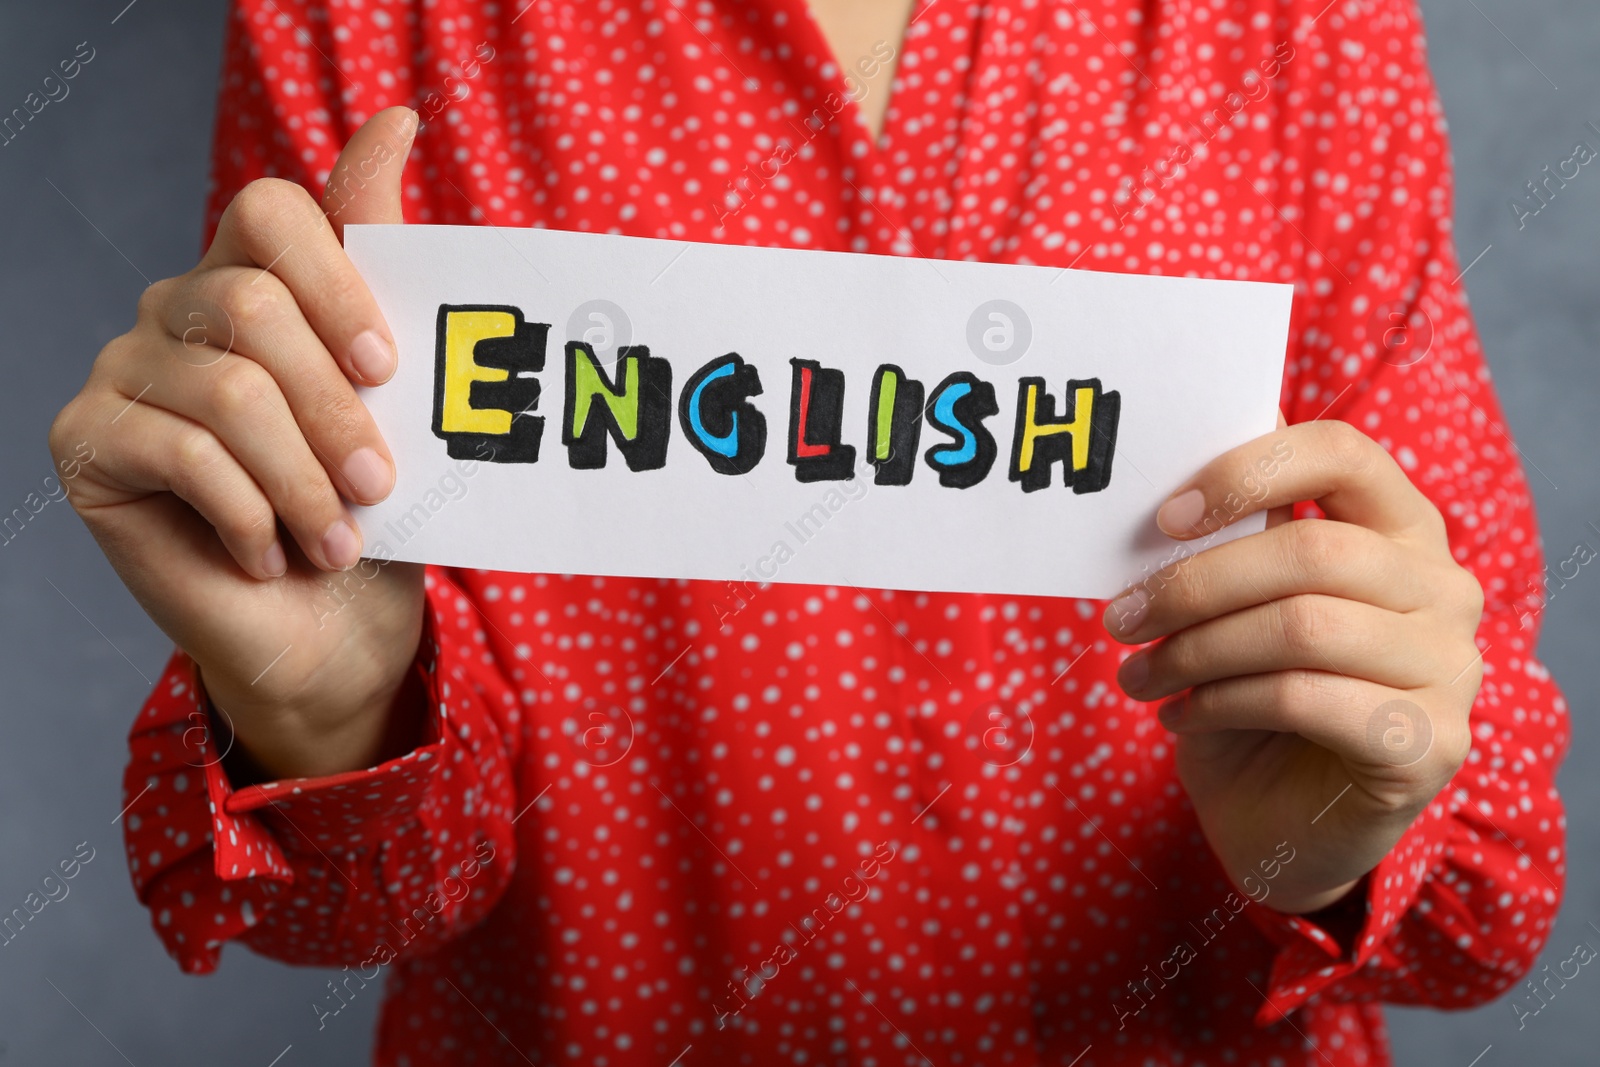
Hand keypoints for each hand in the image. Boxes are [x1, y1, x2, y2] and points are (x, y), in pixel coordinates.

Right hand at [48, 108, 426, 780]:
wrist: (332, 630)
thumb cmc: (371, 508)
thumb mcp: (398, 393)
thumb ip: (383, 263)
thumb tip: (396, 121)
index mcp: (253, 280)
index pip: (273, 210)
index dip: (339, 284)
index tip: (390, 366)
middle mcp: (176, 309)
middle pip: (253, 306)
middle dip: (336, 409)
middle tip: (378, 482)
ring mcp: (122, 372)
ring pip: (227, 391)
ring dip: (303, 478)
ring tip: (338, 537)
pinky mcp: (89, 445)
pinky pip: (181, 454)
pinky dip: (249, 514)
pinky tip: (271, 555)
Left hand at [1102, 419, 1484, 913]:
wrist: (1287, 825)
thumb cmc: (1257, 700)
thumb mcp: (1240, 608)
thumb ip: (1236, 539)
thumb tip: (1170, 468)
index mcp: (1402, 529)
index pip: (1341, 453)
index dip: (1249, 472)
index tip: (1165, 517)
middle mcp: (1444, 589)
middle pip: (1311, 551)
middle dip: (1195, 584)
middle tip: (1121, 617)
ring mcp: (1449, 668)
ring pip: (1302, 628)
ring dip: (1195, 650)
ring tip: (1137, 675)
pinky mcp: (1428, 744)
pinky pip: (1304, 699)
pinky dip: (1221, 703)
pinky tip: (1180, 717)